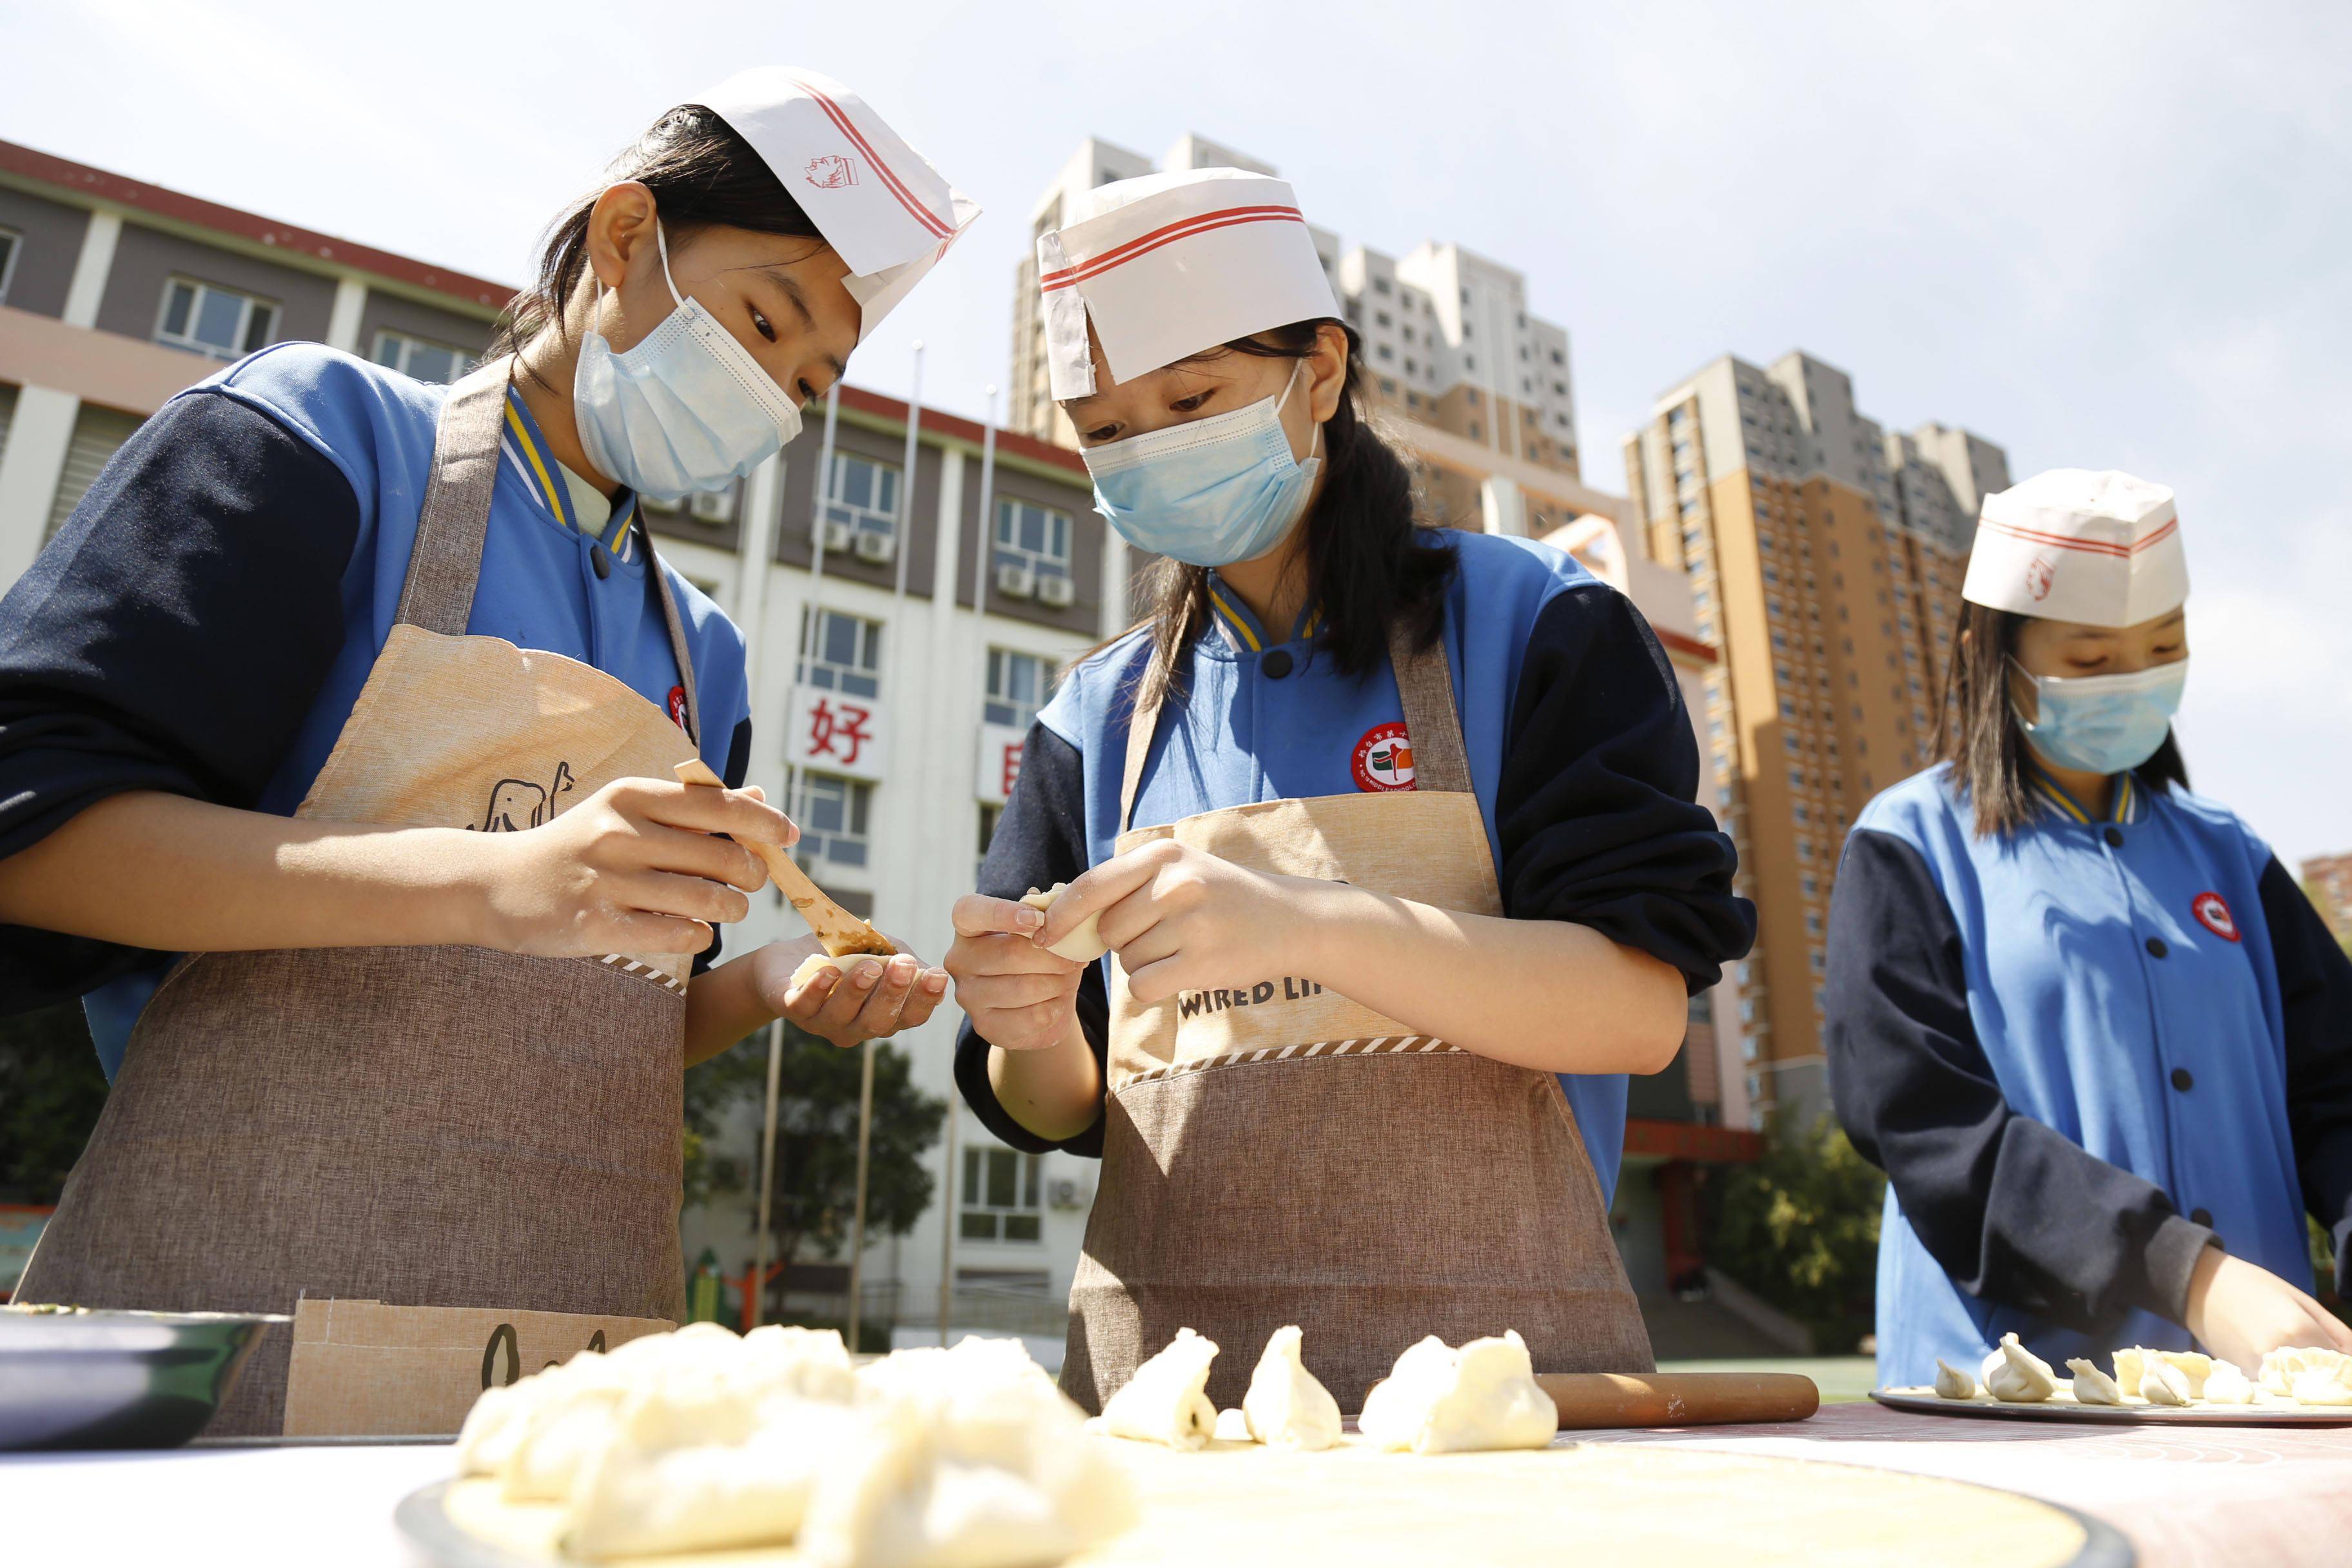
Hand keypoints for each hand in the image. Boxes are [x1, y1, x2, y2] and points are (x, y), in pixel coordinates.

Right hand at [469, 777, 789, 956]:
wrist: (498, 884)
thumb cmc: (580, 847)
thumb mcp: (629, 812)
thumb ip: (696, 807)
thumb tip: (762, 799)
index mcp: (632, 796)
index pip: (718, 804)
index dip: (765, 823)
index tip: (790, 837)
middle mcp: (620, 833)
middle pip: (723, 855)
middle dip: (751, 874)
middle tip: (747, 884)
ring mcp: (607, 880)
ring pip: (708, 899)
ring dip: (731, 909)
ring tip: (726, 910)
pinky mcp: (597, 925)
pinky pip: (678, 935)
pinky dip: (699, 936)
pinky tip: (693, 931)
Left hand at [750, 934, 947, 1049]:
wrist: (789, 958)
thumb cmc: (844, 956)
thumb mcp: (882, 954)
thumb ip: (907, 964)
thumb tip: (935, 974)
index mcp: (883, 1015)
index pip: (909, 1017)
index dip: (924, 999)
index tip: (937, 975)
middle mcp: (856, 1027)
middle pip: (879, 1021)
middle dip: (893, 993)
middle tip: (904, 965)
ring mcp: (823, 1022)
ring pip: (844, 1016)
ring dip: (858, 991)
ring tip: (869, 966)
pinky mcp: (793, 1008)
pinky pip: (804, 1005)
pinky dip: (817, 990)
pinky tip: (828, 972)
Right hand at [946, 894, 1082, 1051]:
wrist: (1038, 1007)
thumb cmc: (1039, 957)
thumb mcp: (1043, 932)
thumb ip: (1046, 915)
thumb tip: (1052, 900)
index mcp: (967, 927)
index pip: (970, 912)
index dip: (1003, 913)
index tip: (1039, 920)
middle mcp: (958, 960)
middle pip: (1008, 953)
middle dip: (1052, 957)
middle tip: (1074, 959)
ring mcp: (967, 995)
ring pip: (1022, 988)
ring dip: (1057, 983)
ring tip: (1067, 979)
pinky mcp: (984, 1026)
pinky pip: (1030, 1017)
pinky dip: (1054, 1008)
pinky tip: (1056, 1002)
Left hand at [1034, 840, 1321, 1006]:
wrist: (1290, 921)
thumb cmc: (1222, 898)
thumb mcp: (1179, 870)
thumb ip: (1126, 885)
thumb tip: (1059, 917)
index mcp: (1162, 855)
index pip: (1090, 887)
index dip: (1060, 916)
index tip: (1044, 935)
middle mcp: (1175, 883)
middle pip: (1107, 931)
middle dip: (1121, 943)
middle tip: (1161, 937)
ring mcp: (1191, 923)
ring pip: (1127, 960)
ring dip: (1144, 964)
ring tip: (1183, 948)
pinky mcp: (1202, 961)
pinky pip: (1144, 985)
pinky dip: (1153, 988)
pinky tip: (1181, 972)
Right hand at [2183, 1248, 2351, 1372]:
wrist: (2199, 1286)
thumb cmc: (2254, 1285)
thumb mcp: (2302, 1300)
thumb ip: (2337, 1333)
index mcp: (2300, 1331)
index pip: (2344, 1366)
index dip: (2348, 1367)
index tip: (2346, 1366)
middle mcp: (2281, 1356)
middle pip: (2324, 1380)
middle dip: (2331, 1375)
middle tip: (2328, 1362)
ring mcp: (2261, 1370)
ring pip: (2302, 1386)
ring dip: (2309, 1379)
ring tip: (2302, 1360)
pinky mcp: (2247, 1377)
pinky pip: (2280, 1385)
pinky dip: (2287, 1379)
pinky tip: (2281, 1362)